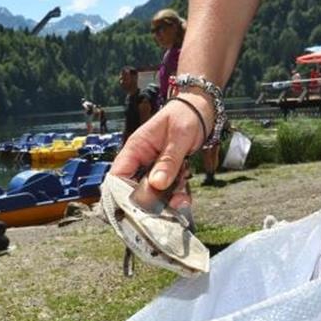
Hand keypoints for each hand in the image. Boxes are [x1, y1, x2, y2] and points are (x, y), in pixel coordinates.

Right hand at [109, 95, 210, 209]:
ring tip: (181, 201)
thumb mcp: (179, 137)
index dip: (119, 194)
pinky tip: (184, 197)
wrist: (203, 109)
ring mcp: (153, 167)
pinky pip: (166, 190)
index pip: (117, 175)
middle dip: (149, 202)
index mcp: (136, 147)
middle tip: (163, 211)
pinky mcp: (166, 172)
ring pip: (152, 193)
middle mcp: (141, 159)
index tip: (132, 209)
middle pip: (133, 189)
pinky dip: (175, 196)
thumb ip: (169, 161)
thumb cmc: (187, 114)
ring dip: (166, 201)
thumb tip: (157, 184)